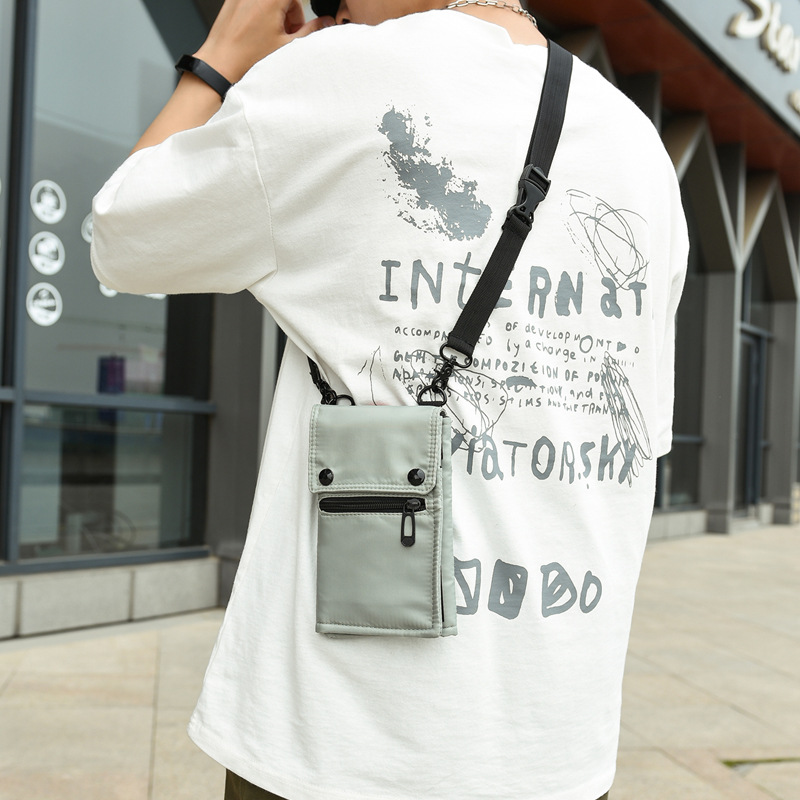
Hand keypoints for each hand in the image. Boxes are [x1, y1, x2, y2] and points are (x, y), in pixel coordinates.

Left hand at [195, 0, 334, 82]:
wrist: (219, 65)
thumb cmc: (248, 59)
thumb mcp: (287, 47)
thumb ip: (311, 31)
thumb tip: (325, 22)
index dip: (297, 14)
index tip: (295, 29)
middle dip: (285, 14)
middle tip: (281, 36)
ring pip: (266, 1)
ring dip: (272, 14)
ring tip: (267, 36)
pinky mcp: (230, 1)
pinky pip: (252, 3)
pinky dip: (257, 14)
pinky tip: (254, 33)